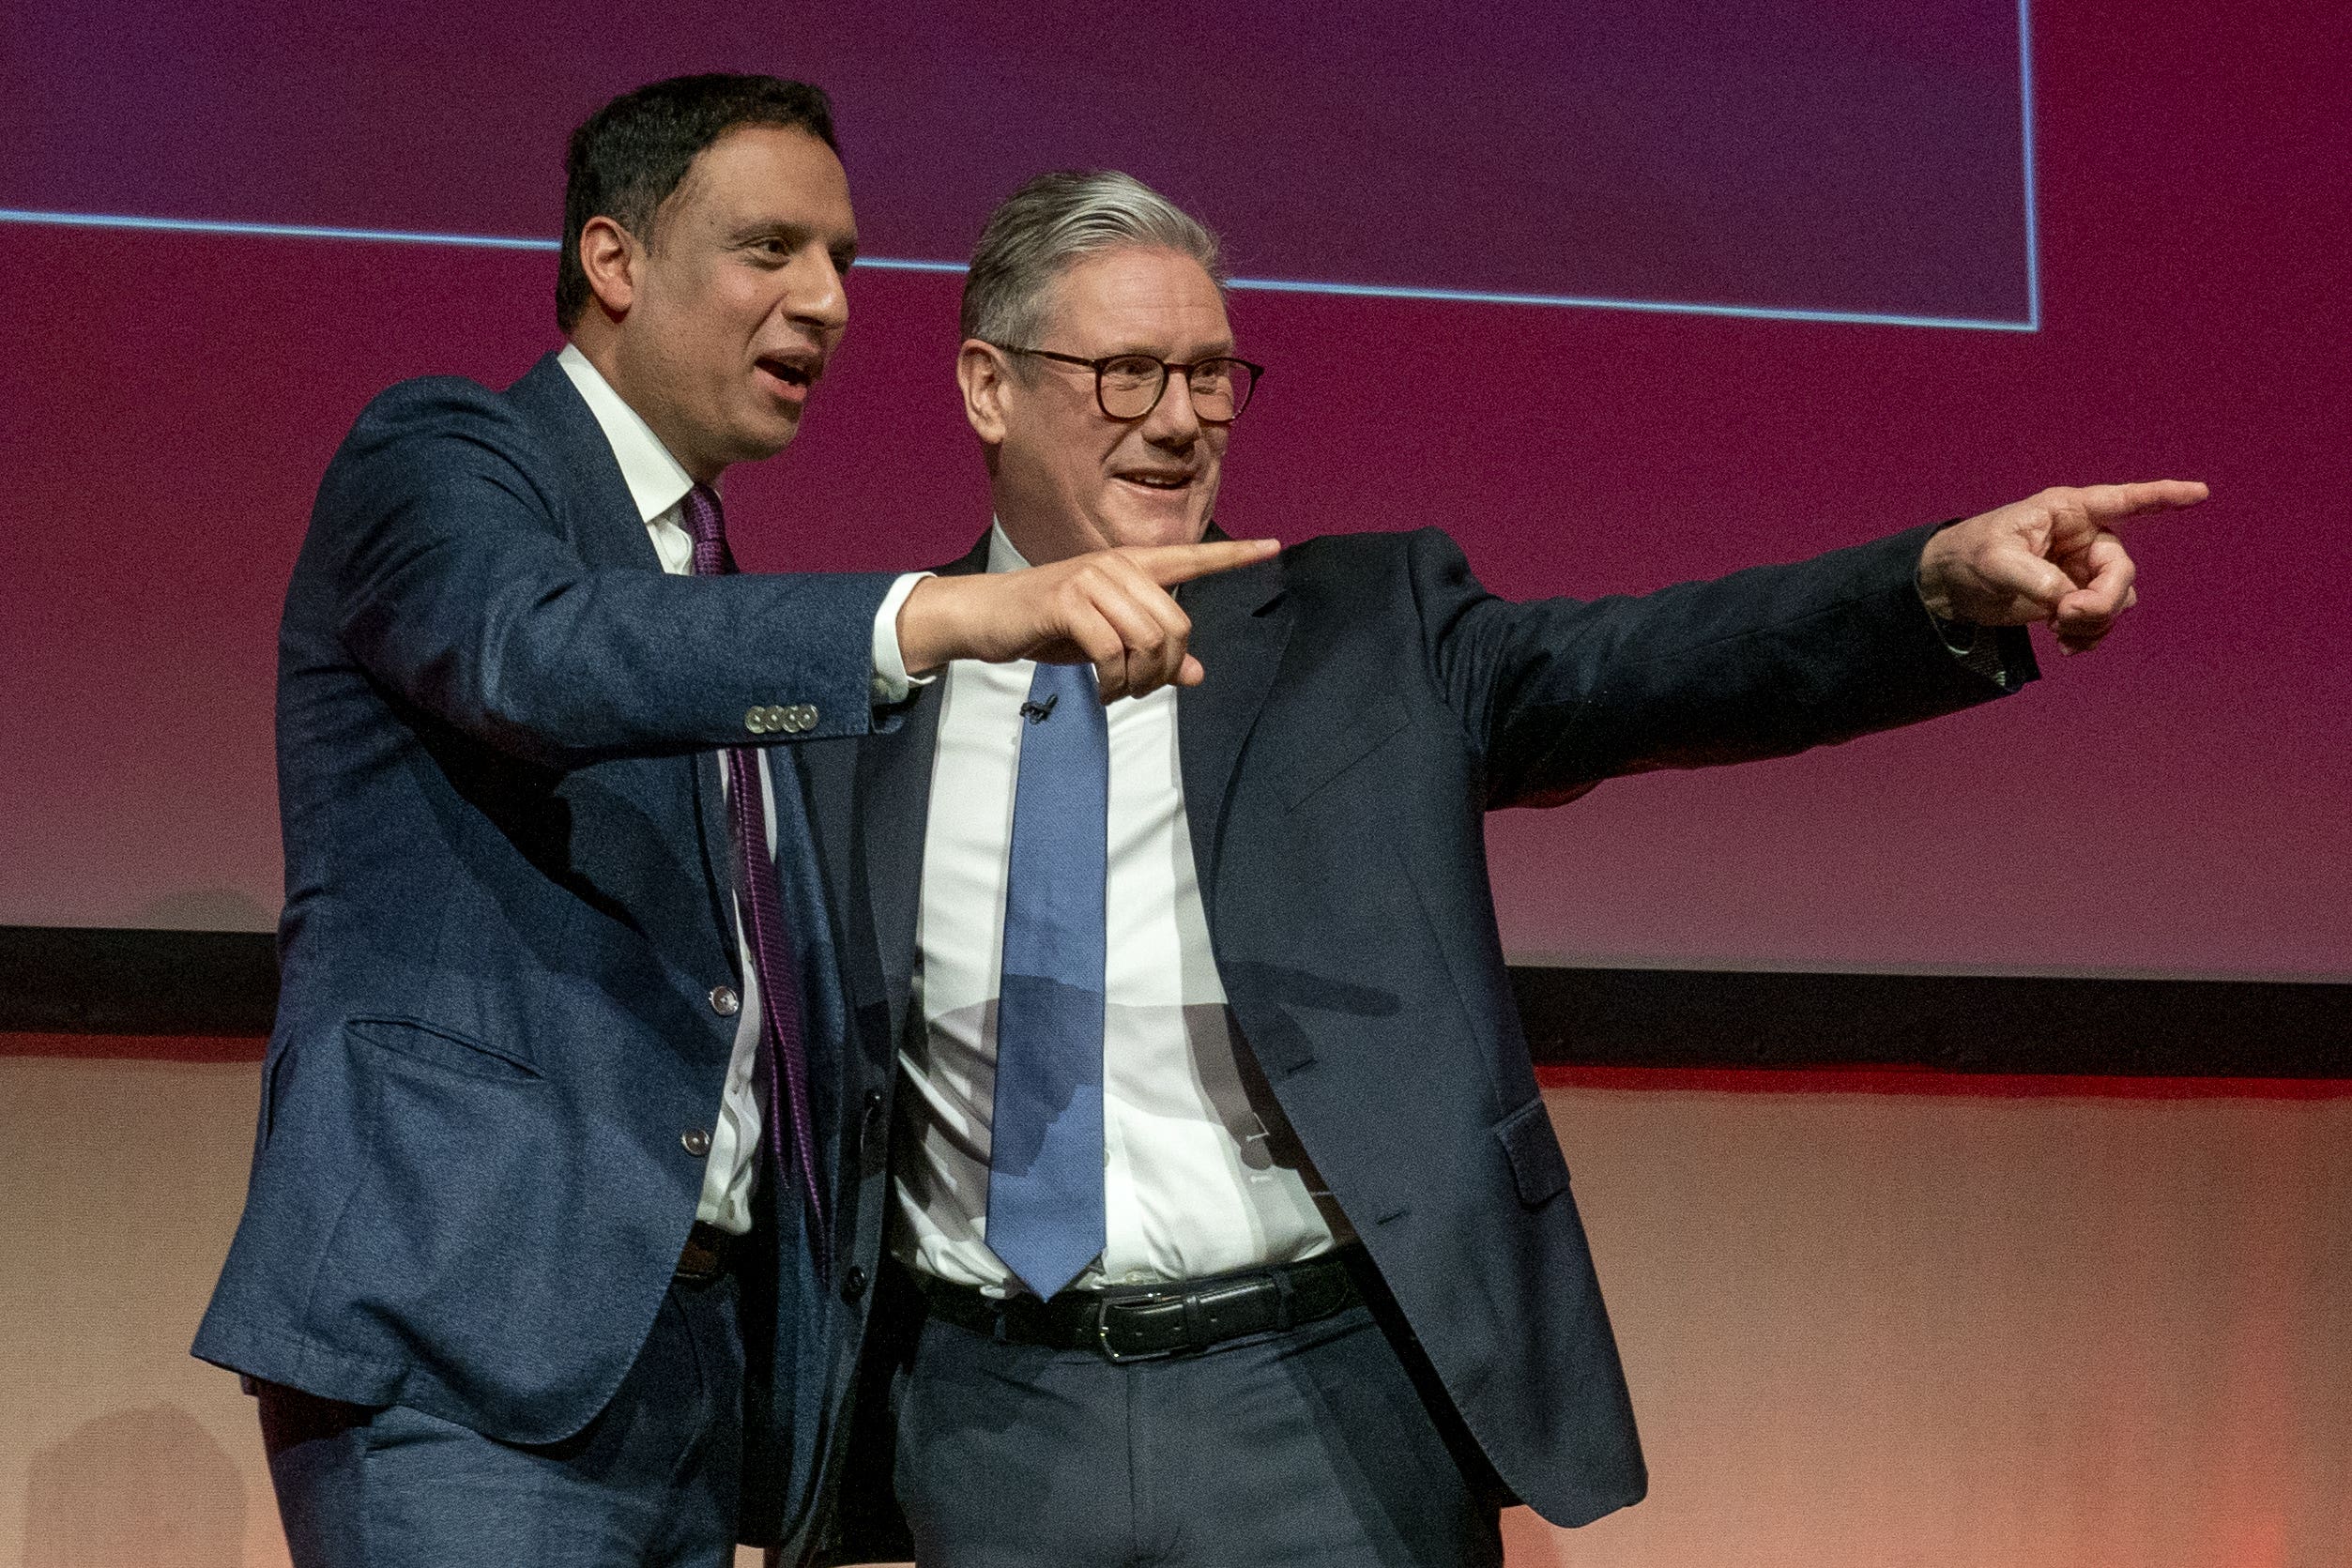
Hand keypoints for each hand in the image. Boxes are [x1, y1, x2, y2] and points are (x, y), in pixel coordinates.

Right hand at [896, 537, 1280, 699]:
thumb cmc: (1048, 627)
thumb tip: (1195, 673)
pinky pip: (1113, 651)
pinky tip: (1102, 691)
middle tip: (1140, 690)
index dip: (1234, 555)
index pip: (1191, 559)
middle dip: (1164, 670)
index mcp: (1130, 566)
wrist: (986, 618)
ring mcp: (1091, 579)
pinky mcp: (1068, 601)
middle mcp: (1116, 565)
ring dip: (1139, 681)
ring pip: (1149, 639)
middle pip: (1175, 624)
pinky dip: (1114, 682)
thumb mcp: (1105, 642)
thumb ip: (1151, 653)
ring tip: (1119, 692)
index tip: (1273, 547)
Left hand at [1916, 480, 2206, 653]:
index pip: (2123, 500)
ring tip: (2058, 632)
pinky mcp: (2074, 597)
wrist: (1951, 584)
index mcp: (2068, 512)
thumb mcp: (1996, 562)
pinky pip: (2102, 619)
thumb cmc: (1970, 554)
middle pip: (2120, 571)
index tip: (2200, 494)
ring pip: (2117, 599)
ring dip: (2095, 621)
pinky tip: (2066, 646)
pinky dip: (2090, 635)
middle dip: (2102, 600)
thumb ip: (2036, 579)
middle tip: (2068, 617)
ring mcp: (2082, 570)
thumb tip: (2069, 601)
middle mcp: (2084, 538)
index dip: (2163, 497)